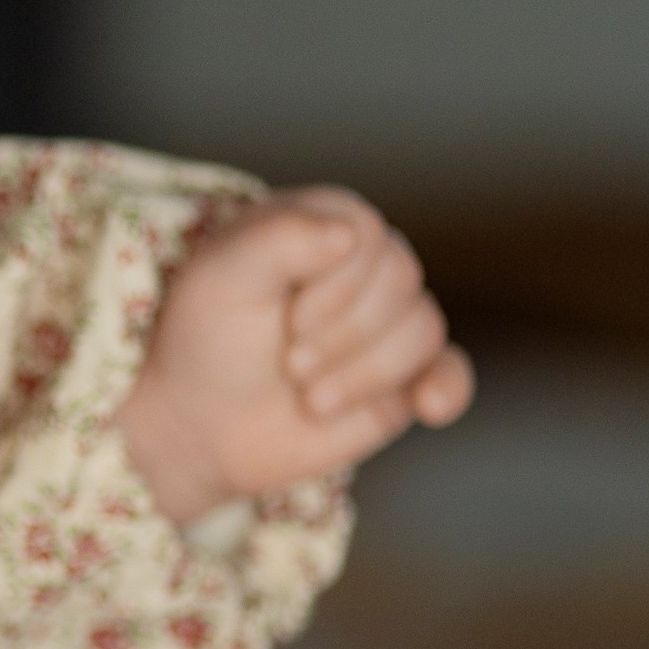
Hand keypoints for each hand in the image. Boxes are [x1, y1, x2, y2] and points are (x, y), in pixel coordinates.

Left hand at [118, 186, 473, 526]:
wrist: (199, 426)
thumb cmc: (205, 341)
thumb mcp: (221, 279)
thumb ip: (278, 239)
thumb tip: (350, 233)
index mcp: (326, 222)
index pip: (368, 236)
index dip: (332, 287)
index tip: (282, 316)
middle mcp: (366, 265)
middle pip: (402, 282)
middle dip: (341, 335)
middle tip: (288, 363)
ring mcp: (387, 323)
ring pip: (423, 331)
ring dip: (361, 375)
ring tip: (309, 397)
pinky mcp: (402, 379)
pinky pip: (450, 374)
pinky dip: (446, 389)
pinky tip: (428, 406)